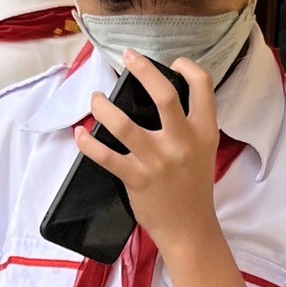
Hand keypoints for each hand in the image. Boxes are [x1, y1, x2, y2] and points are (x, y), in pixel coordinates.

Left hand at [76, 52, 222, 255]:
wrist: (190, 229)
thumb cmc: (193, 188)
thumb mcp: (203, 152)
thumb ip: (189, 126)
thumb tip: (160, 98)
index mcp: (204, 132)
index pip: (203, 87)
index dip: (188, 67)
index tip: (171, 63)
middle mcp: (183, 142)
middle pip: (164, 96)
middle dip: (142, 69)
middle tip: (127, 57)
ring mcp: (159, 161)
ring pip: (125, 124)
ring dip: (103, 107)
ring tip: (95, 99)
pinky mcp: (137, 179)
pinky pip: (106, 156)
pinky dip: (88, 143)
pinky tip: (80, 134)